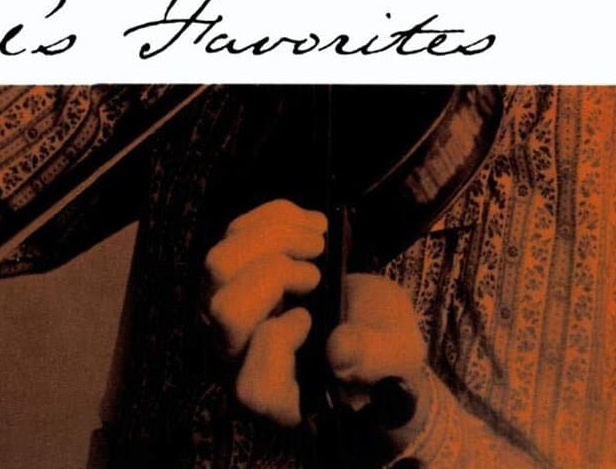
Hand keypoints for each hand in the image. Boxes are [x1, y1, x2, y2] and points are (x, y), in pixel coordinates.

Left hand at [205, 201, 429, 447]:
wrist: (365, 319)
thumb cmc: (379, 346)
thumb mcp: (396, 355)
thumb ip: (374, 358)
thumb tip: (338, 350)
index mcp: (277, 398)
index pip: (253, 385)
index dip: (281, 343)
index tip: (311, 318)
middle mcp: (237, 357)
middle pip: (225, 311)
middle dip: (275, 274)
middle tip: (318, 268)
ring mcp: (226, 311)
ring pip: (219, 265)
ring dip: (273, 236)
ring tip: (318, 237)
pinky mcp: (231, 273)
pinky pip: (234, 235)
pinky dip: (276, 217)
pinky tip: (311, 223)